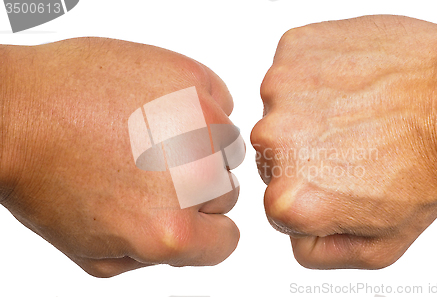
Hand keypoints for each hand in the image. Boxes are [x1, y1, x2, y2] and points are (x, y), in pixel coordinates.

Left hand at [0, 38, 240, 276]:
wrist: (17, 111)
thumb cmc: (44, 176)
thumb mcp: (95, 253)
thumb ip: (155, 256)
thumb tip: (189, 237)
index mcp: (170, 229)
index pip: (225, 240)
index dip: (203, 232)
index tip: (183, 214)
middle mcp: (194, 174)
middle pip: (226, 191)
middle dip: (195, 187)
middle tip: (150, 169)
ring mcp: (197, 119)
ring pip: (226, 145)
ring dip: (199, 144)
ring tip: (152, 135)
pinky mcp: (191, 77)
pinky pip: (218, 100)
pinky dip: (196, 105)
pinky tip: (158, 107)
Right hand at [251, 15, 436, 268]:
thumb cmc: (431, 166)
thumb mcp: (381, 246)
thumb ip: (319, 254)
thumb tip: (292, 233)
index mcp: (289, 197)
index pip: (277, 206)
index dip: (314, 197)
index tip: (345, 181)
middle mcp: (273, 140)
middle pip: (273, 157)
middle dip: (307, 155)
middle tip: (355, 146)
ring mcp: (281, 87)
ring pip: (282, 111)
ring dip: (310, 114)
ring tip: (357, 112)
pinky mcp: (294, 47)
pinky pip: (292, 70)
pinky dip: (315, 77)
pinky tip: (352, 85)